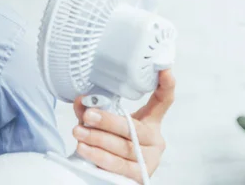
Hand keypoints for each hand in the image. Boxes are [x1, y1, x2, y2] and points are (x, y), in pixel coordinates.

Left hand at [72, 69, 175, 183]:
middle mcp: (154, 141)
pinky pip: (119, 167)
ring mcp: (149, 160)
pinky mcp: (139, 177)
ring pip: (126, 149)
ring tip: (78, 132)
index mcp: (151, 123)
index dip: (166, 86)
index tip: (165, 70)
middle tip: (88, 115)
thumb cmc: (112, 144)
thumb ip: (93, 111)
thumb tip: (80, 101)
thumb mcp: (105, 124)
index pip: (163, 102)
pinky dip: (100, 158)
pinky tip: (85, 150)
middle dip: (108, 121)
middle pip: (135, 129)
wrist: (117, 174)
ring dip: (99, 140)